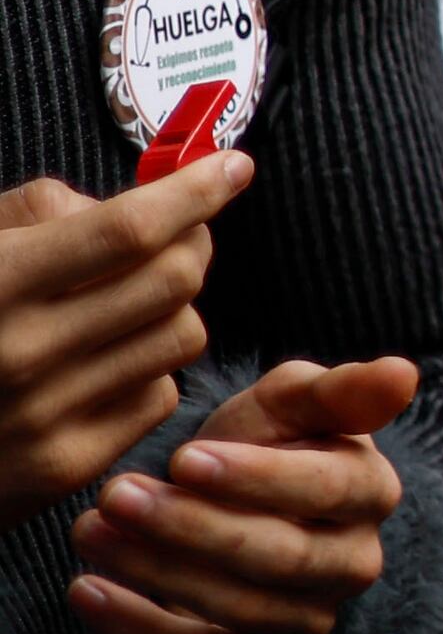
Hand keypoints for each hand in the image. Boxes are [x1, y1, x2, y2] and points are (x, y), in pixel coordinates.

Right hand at [0, 154, 239, 503]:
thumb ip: (44, 214)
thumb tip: (145, 202)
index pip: (127, 229)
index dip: (195, 190)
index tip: (231, 167)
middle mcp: (20, 353)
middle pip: (174, 279)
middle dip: (192, 243)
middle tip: (181, 233)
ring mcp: (45, 416)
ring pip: (182, 335)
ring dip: (171, 310)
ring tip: (128, 304)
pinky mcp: (65, 466)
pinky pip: (159, 394)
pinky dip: (147, 369)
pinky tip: (103, 363)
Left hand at [69, 353, 414, 633]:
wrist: (230, 511)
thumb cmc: (262, 444)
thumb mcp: (290, 403)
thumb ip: (338, 389)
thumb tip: (403, 373)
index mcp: (369, 491)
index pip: (325, 489)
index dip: (255, 479)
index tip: (181, 459)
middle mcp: (354, 564)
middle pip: (281, 556)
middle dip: (191, 527)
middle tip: (115, 496)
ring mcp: (312, 620)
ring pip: (240, 609)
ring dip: (155, 571)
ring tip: (88, 531)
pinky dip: (140, 629)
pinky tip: (86, 590)